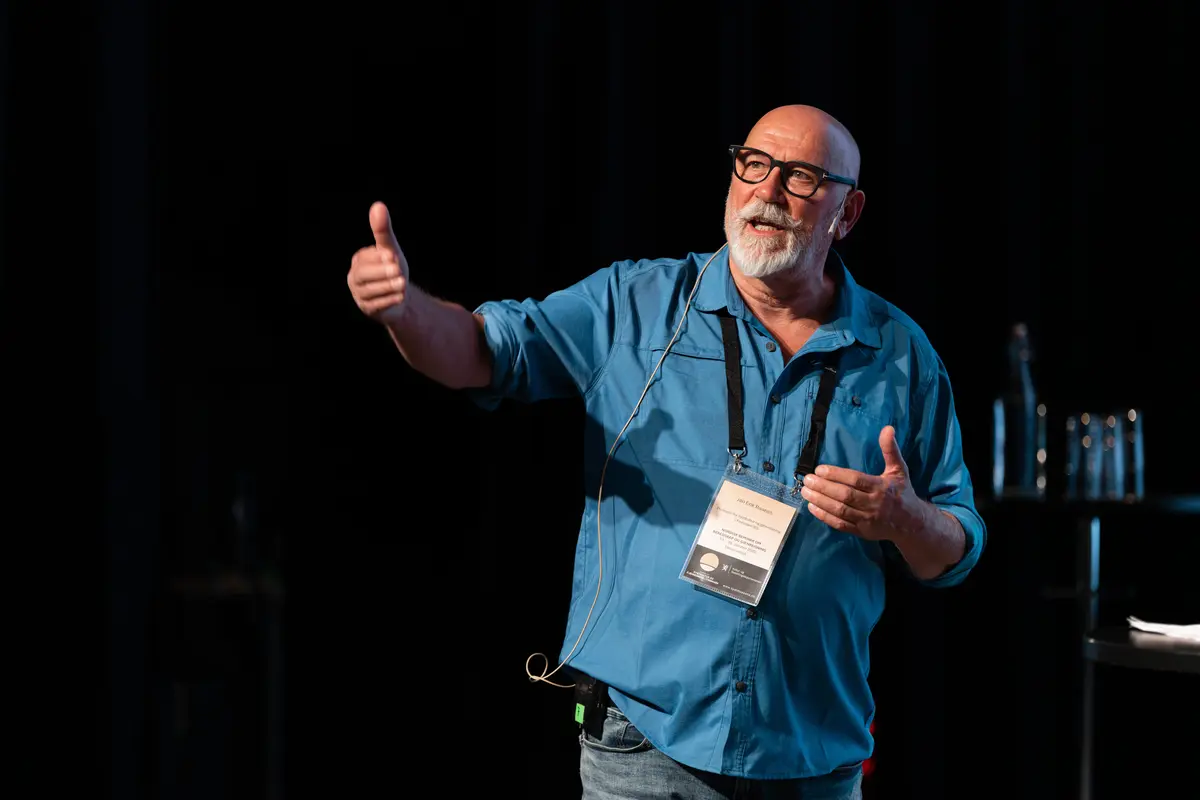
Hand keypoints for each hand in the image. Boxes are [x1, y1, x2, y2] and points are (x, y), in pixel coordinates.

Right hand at [347, 201, 410, 325]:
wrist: (400, 296)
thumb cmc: (393, 269)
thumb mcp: (390, 249)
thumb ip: (383, 231)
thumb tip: (378, 205)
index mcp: (359, 261)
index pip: (365, 258)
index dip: (379, 258)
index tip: (393, 256)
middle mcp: (355, 278)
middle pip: (364, 275)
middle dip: (382, 273)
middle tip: (399, 271)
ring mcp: (359, 295)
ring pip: (370, 292)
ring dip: (388, 287)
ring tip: (402, 284)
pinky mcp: (368, 309)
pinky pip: (376, 306)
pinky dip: (389, 301)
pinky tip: (400, 297)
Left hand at [798, 425, 919, 541]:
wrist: (911, 523)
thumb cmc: (902, 492)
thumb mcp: (899, 470)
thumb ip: (890, 450)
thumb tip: (887, 428)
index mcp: (881, 487)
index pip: (855, 480)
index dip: (836, 475)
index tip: (819, 469)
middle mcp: (874, 504)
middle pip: (845, 495)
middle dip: (824, 487)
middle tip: (807, 480)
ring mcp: (867, 520)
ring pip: (840, 510)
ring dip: (821, 501)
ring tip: (805, 492)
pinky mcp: (862, 531)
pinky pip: (841, 524)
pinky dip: (825, 517)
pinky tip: (812, 507)